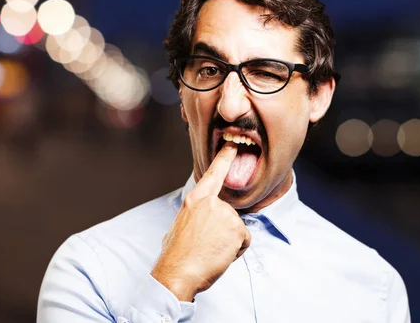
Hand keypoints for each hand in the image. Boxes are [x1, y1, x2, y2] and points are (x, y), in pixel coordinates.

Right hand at [150, 142, 251, 301]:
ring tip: (210, 251)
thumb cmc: (175, 255)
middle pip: (228, 214)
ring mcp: (226, 215)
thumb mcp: (180, 225)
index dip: (224, 158)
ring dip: (229, 242)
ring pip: (237, 229)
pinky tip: (220, 255)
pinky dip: (236, 251)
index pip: (213, 174)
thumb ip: (195, 215)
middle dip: (223, 231)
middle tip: (205, 245)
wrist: (177, 272)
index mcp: (195, 200)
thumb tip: (200, 220)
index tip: (232, 146)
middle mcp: (211, 203)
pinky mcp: (237, 229)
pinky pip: (244, 241)